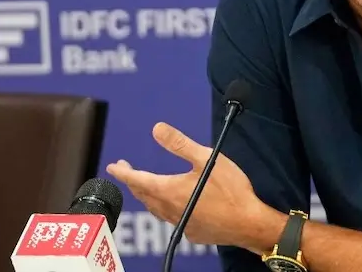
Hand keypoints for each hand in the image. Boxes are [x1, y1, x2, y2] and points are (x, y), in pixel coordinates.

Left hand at [105, 122, 265, 246]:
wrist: (248, 224)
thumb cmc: (230, 190)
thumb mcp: (207, 159)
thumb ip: (180, 144)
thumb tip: (156, 128)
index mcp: (168, 190)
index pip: (137, 179)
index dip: (123, 172)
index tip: (112, 166)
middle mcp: (169, 209)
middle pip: (143, 195)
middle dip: (132, 181)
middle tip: (127, 170)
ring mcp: (179, 223)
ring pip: (154, 209)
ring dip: (146, 195)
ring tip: (145, 186)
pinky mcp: (191, 232)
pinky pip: (170, 219)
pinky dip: (164, 208)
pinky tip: (174, 204)